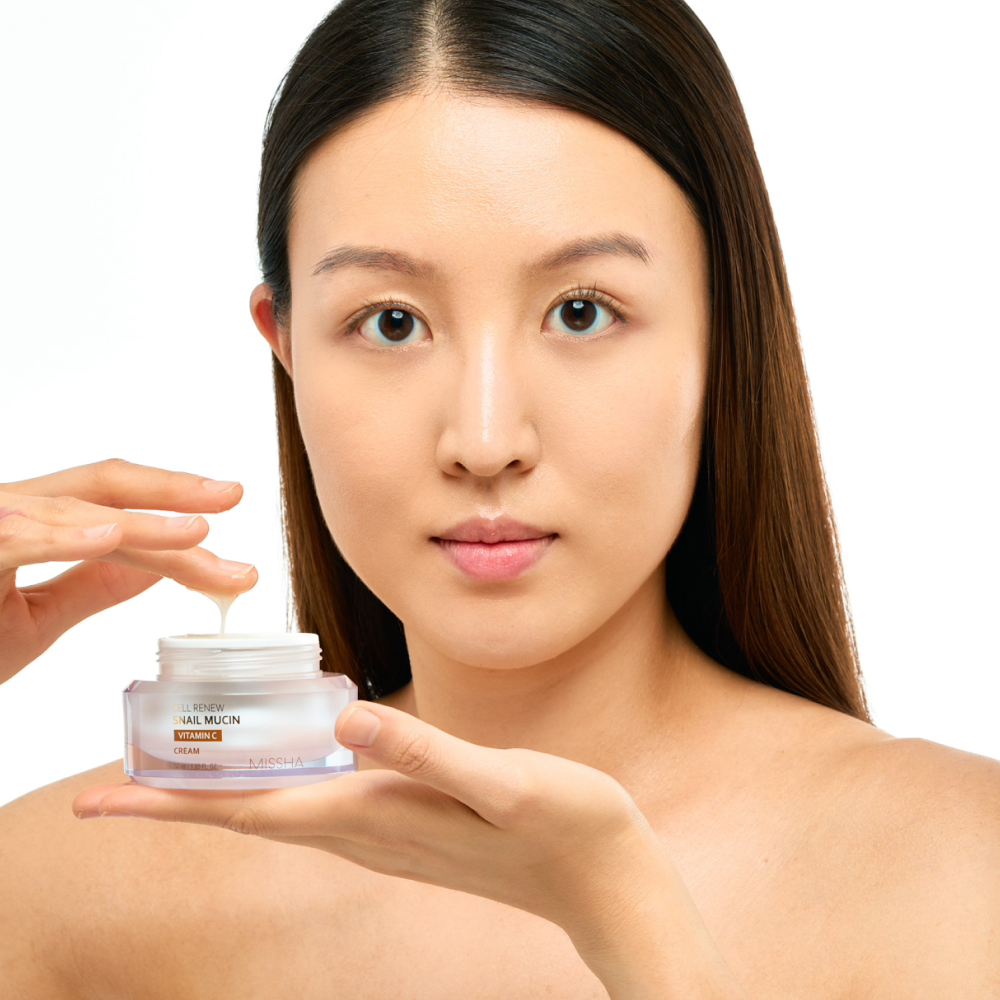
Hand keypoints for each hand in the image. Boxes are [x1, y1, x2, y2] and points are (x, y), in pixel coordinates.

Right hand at [0, 458, 256, 684]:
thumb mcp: (35, 617)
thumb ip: (92, 585)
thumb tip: (154, 567)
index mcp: (28, 521)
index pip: (111, 508)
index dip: (171, 514)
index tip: (226, 529)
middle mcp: (9, 509)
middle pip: (101, 486)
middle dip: (172, 491)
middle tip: (233, 495)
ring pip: (75, 511)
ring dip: (142, 524)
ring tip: (199, 532)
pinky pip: (17, 539)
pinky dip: (64, 537)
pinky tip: (113, 538)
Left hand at [73, 702, 747, 997]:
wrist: (608, 881)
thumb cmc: (569, 827)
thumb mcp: (506, 784)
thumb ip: (428, 756)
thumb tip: (347, 725)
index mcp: (379, 817)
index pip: (252, 812)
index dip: (174, 804)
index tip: (101, 800)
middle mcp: (370, 834)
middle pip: (249, 819)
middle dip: (176, 804)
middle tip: (106, 789)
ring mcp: (388, 839)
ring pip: (279, 818)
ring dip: (219, 800)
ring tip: (172, 778)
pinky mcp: (410, 831)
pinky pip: (319, 812)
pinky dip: (275, 793)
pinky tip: (279, 774)